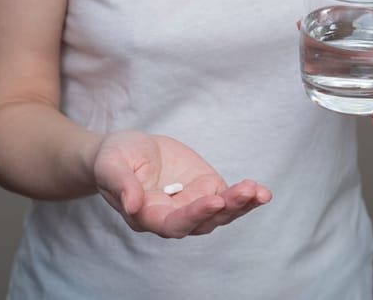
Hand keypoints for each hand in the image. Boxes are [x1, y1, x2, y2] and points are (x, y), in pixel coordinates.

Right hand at [92, 131, 271, 237]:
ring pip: (220, 213)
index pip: (173, 224)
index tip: (214, 200)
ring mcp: (192, 202)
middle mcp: (173, 215)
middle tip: (246, 192)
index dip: (194, 215)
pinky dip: (246, 197)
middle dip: (226, 208)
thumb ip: (121, 185)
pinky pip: (228, 197)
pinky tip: (261, 192)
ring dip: (241, 204)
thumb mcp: (111, 165)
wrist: (129, 149)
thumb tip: (133, 205)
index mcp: (148, 215)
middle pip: (204, 222)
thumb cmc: (115, 158)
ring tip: (260, 192)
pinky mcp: (205, 188)